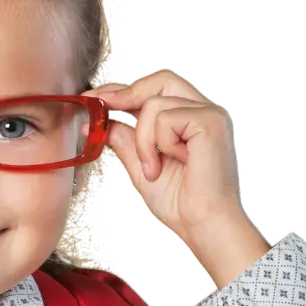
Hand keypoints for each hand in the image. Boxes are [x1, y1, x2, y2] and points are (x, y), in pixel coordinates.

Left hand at [82, 71, 243, 244]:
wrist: (203, 224)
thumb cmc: (183, 203)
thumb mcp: (142, 166)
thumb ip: (125, 141)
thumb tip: (100, 122)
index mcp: (190, 120)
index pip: (156, 90)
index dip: (124, 91)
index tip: (95, 99)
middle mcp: (202, 112)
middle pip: (160, 81)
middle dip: (126, 95)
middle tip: (102, 109)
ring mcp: (209, 114)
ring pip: (154, 104)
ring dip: (143, 140)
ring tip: (153, 168)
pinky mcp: (210, 121)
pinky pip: (166, 118)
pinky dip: (159, 144)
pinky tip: (172, 162)